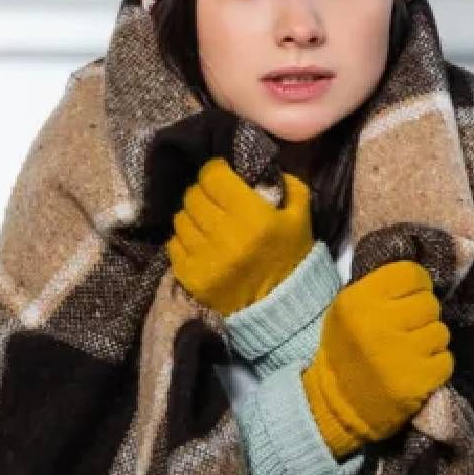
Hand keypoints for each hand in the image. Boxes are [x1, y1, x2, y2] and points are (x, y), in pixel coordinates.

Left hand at [166, 157, 313, 315]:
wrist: (280, 306)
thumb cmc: (290, 255)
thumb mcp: (299, 216)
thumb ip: (285, 184)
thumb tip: (257, 167)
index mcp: (253, 217)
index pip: (213, 176)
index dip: (215, 171)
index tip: (221, 176)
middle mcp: (225, 236)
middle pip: (193, 195)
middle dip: (203, 192)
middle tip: (213, 199)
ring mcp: (204, 258)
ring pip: (180, 218)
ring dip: (192, 216)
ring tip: (207, 222)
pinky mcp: (190, 276)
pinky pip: (173, 244)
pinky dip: (185, 240)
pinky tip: (201, 244)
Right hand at [301, 261, 453, 457]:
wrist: (338, 404)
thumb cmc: (345, 351)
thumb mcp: (347, 312)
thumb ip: (379, 291)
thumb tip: (420, 279)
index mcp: (357, 301)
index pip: (410, 273)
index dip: (415, 286)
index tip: (407, 300)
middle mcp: (378, 324)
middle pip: (429, 303)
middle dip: (422, 316)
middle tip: (407, 330)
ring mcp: (400, 354)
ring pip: (441, 331)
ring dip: (430, 341)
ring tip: (410, 352)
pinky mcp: (418, 380)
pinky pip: (445, 359)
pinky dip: (435, 365)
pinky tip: (415, 370)